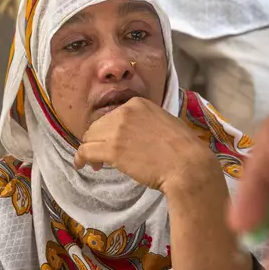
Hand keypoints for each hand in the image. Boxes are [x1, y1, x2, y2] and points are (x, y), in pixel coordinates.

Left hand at [74, 97, 217, 191]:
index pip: (113, 115)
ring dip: (90, 150)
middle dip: (98, 140)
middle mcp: (125, 112)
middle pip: (98, 126)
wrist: (188, 165)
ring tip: (95, 163)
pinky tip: (80, 165)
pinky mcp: (112, 150)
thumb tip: (135, 134)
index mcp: (138, 103)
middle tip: (102, 157)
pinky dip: (80, 159)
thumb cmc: (184, 149)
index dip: (109, 131)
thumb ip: (146, 123)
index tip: (113, 143)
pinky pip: (85, 151)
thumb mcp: (165, 123)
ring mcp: (117, 130)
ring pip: (89, 138)